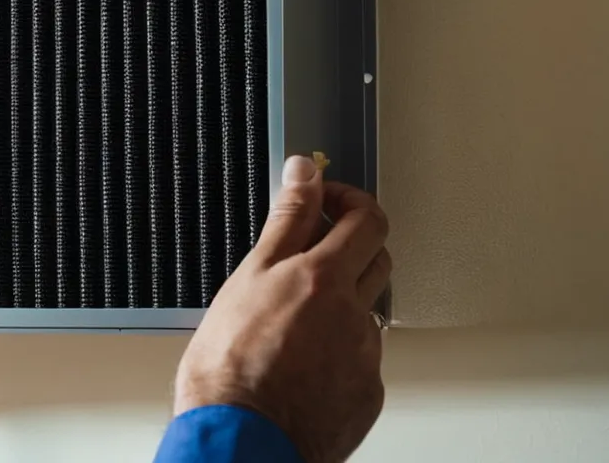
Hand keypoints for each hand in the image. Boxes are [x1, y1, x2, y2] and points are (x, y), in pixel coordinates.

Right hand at [174, 156, 391, 462]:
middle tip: (315, 248)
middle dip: (352, 244)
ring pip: (367, 312)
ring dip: (342, 303)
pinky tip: (303, 361)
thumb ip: (287, 220)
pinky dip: (339, 351)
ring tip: (296, 318)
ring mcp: (364, 357)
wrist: (241, 441)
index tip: (323, 198)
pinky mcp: (365, 395)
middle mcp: (354, 314)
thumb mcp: (249, 277)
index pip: (365, 217)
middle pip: (378, 259)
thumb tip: (305, 172)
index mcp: (325, 278)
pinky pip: (362, 359)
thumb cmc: (230, 369)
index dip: (348, 199)